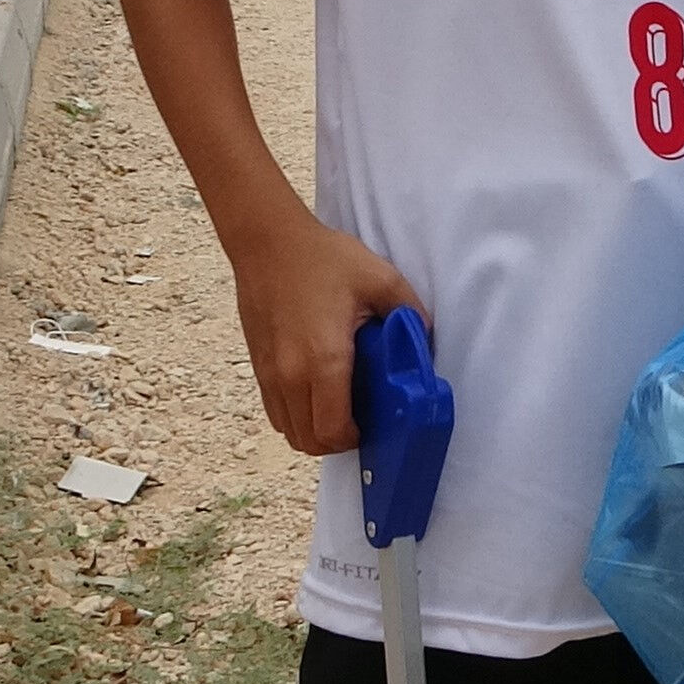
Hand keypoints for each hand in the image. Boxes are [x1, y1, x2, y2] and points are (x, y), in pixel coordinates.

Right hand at [222, 210, 423, 456]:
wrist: (267, 242)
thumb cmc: (323, 258)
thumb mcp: (380, 278)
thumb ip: (410, 313)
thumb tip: (425, 341)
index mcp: (324, 360)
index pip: (333, 432)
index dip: (355, 439)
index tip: (373, 424)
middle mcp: (291, 375)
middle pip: (309, 441)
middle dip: (337, 441)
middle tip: (360, 419)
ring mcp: (269, 374)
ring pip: (289, 432)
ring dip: (314, 431)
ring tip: (338, 407)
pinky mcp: (257, 366)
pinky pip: (276, 412)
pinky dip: (296, 416)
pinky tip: (316, 392)